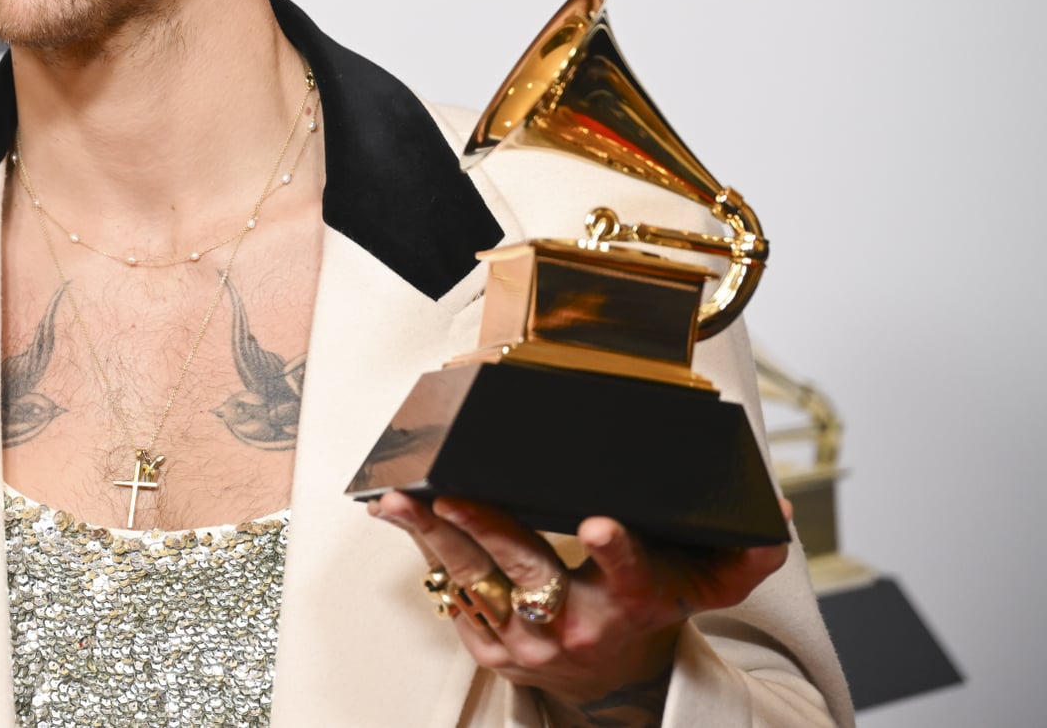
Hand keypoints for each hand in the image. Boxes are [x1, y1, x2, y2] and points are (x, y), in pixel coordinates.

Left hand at [372, 491, 790, 726]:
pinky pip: (454, 596)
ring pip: (475, 581)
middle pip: (527, 569)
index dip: (616, 552)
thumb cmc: (653, 612)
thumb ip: (741, 556)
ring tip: (396, 499)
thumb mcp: (703, 588)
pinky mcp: (493, 649)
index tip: (600, 524)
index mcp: (632, 604)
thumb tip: (775, 517)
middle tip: (448, 492)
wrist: (618, 680)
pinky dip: (427, 557)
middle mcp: (578, 626)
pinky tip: (403, 521)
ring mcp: (530, 643)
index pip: (629, 576)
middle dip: (485, 528)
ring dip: (432, 537)